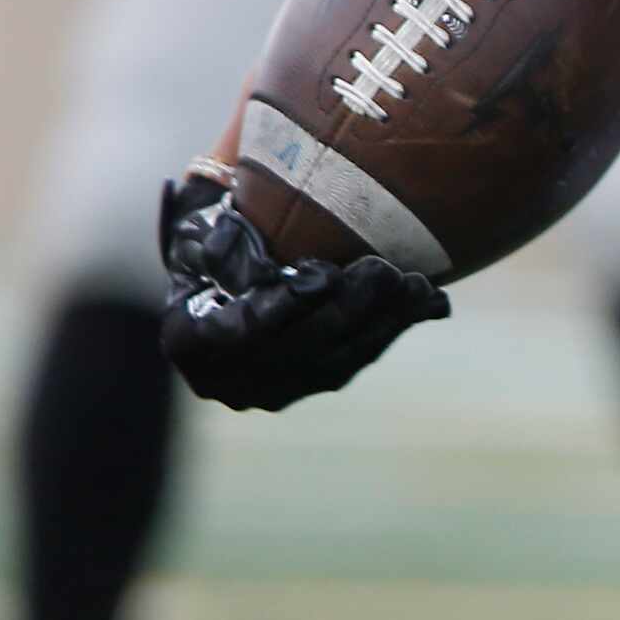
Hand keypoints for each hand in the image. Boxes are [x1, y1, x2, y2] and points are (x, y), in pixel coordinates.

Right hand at [158, 174, 448, 412]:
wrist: (231, 271)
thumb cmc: (216, 236)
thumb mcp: (204, 230)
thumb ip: (221, 242)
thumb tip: (249, 255)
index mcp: (192, 341)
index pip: (244, 330)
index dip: (287, 306)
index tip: (326, 274)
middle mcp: (230, 379)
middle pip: (302, 348)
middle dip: (350, 309)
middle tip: (386, 270)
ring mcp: (274, 389)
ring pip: (337, 360)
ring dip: (384, 321)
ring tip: (416, 284)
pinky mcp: (313, 383)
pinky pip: (357, 360)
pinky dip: (393, 328)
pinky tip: (428, 301)